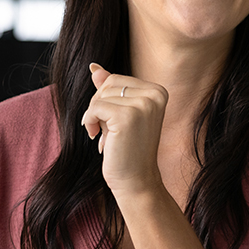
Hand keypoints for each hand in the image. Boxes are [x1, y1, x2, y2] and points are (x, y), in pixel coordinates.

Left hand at [81, 63, 167, 196]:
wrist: (136, 181)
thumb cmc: (128, 149)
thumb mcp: (120, 114)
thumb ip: (110, 89)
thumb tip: (94, 67)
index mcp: (158, 91)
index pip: (116, 79)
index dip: (105, 100)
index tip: (112, 122)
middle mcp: (155, 95)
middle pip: (108, 83)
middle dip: (99, 105)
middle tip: (107, 129)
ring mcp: (143, 105)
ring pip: (100, 95)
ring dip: (95, 115)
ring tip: (107, 135)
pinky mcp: (127, 116)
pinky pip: (95, 107)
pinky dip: (89, 122)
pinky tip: (97, 137)